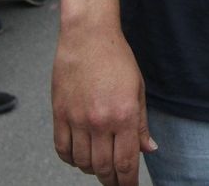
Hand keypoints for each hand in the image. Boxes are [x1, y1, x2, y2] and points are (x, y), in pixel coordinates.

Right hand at [52, 23, 156, 184]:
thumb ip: (141, 124)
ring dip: (91, 170)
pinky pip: (62, 149)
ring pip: (82, 162)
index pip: (127, 162)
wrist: (87, 37)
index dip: (128, 182)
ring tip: (99, 166)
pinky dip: (71, 159)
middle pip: (103, 168)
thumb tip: (148, 149)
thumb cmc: (117, 59)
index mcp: (124, 115)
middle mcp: (100, 122)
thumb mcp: (139, 90)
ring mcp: (77, 119)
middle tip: (115, 182)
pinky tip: (79, 156)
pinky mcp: (59, 114)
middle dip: (111, 180)